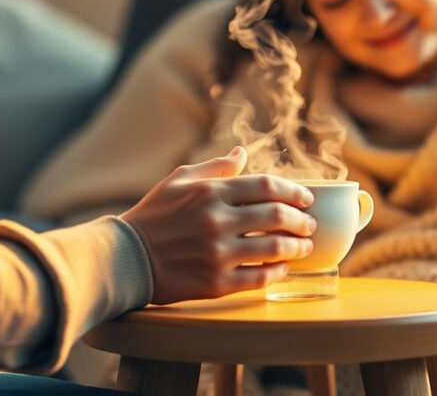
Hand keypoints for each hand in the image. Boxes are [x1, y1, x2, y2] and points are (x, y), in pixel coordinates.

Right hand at [120, 147, 316, 303]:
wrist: (126, 258)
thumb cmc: (153, 216)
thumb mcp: (178, 180)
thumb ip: (214, 167)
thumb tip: (242, 153)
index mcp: (211, 192)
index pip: (266, 187)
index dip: (294, 192)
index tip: (307, 198)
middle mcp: (217, 221)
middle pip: (277, 215)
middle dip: (302, 220)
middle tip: (310, 224)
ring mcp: (218, 254)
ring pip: (274, 248)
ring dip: (297, 247)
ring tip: (304, 247)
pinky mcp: (216, 283)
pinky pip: (259, 277)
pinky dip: (277, 272)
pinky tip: (283, 269)